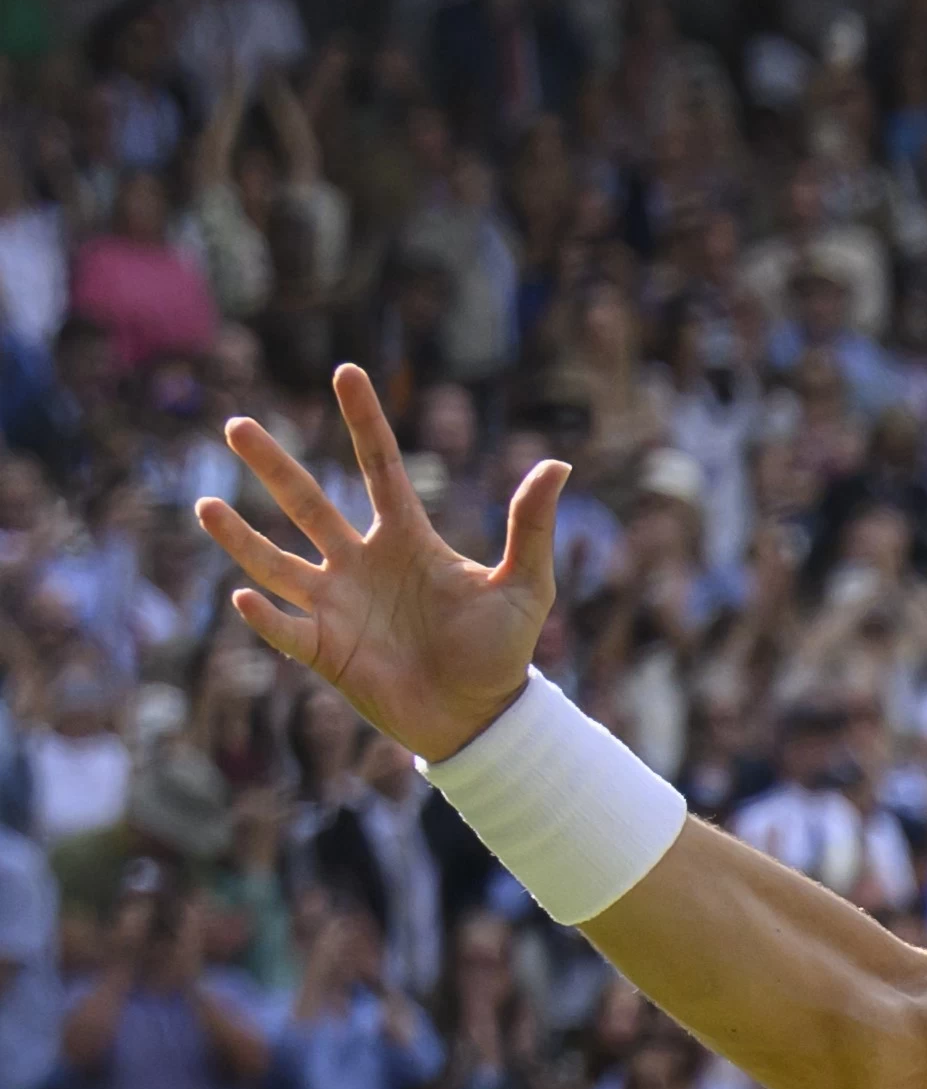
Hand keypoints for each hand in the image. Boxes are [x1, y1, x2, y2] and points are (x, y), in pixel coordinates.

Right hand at [198, 365, 570, 761]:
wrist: (480, 717)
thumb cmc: (502, 650)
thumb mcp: (525, 585)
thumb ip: (531, 527)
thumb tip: (558, 465)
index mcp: (407, 540)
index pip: (381, 468)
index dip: (365, 422)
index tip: (347, 371)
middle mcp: (362, 564)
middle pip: (307, 504)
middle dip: (273, 466)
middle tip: (236, 425)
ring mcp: (338, 605)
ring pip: (277, 563)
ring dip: (241, 538)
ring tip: (205, 505)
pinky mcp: (325, 651)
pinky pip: (286, 628)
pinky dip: (266, 616)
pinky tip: (244, 595)